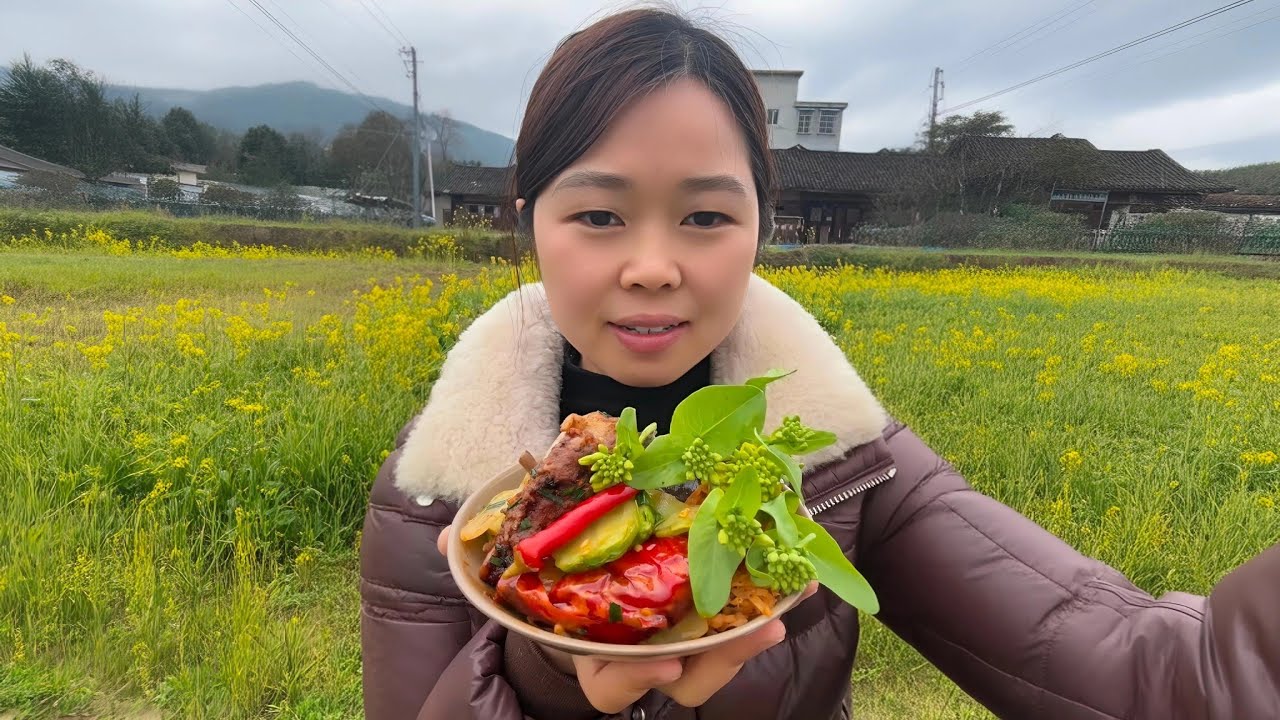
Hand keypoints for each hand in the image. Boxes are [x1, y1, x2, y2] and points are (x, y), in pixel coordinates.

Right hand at [438, 526, 818, 711]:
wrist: (579, 600)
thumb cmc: (550, 595)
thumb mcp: (515, 581)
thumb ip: (480, 564)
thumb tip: (443, 538)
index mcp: (596, 658)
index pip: (613, 686)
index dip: (637, 677)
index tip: (665, 658)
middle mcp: (640, 662)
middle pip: (684, 682)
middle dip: (717, 663)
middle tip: (750, 634)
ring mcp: (677, 646)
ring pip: (717, 663)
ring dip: (750, 640)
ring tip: (780, 612)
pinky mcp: (705, 622)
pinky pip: (738, 627)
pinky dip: (765, 608)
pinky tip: (794, 583)